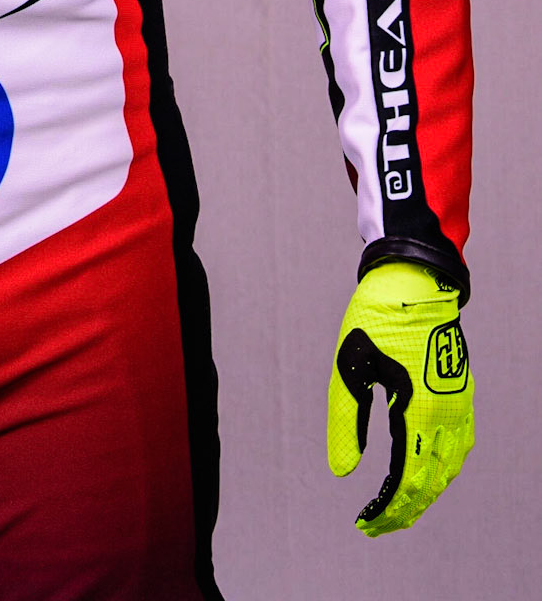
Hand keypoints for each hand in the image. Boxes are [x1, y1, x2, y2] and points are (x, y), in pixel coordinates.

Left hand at [327, 259, 472, 534]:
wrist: (415, 279)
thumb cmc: (375, 319)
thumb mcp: (348, 368)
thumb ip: (347, 423)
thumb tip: (344, 473)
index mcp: (416, 410)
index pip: (405, 480)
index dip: (387, 509)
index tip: (365, 523)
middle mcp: (445, 415)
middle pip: (428, 483)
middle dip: (403, 511)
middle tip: (376, 526)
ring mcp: (459, 406)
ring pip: (448, 470)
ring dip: (424, 495)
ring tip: (398, 509)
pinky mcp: (461, 395)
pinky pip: (459, 448)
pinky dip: (443, 471)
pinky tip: (427, 475)